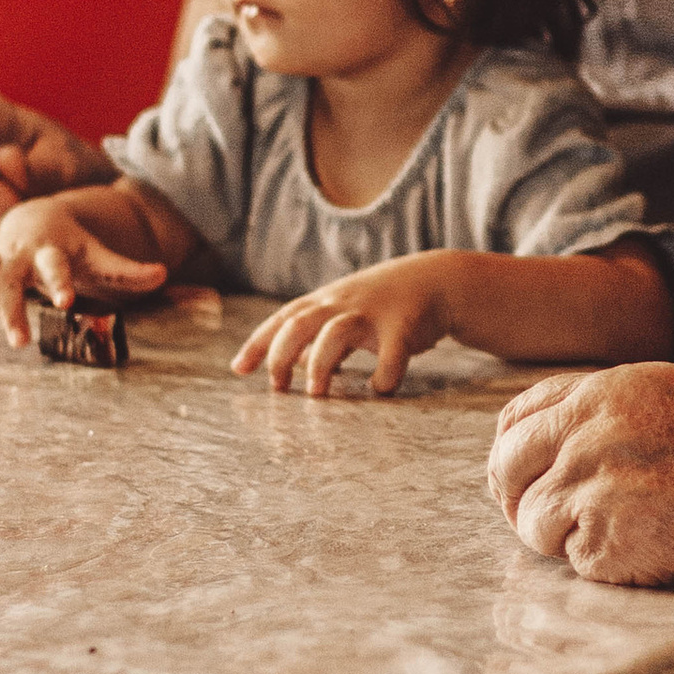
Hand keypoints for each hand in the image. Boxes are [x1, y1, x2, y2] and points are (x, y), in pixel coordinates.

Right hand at [0, 192, 186, 348]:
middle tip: (19, 341)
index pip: (56, 266)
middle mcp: (20, 251)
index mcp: (52, 250)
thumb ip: (126, 269)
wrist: (40, 216)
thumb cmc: (72, 245)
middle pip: (12, 277)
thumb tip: (162, 273)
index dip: (60, 281)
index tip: (67, 301)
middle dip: (12, 307)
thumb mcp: (98, 256)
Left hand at [233, 252, 457, 397]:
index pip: (282, 319)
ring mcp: (372, 314)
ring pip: (336, 332)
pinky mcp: (403, 327)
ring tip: (316, 393)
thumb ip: (315, 334)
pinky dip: (384, 375)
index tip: (238, 370)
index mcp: (324, 302)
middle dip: (281, 354)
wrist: (435, 280)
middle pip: (299, 322)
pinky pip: (392, 354)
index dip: (257, 344)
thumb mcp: (343, 310)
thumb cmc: (380, 302)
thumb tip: (289, 364)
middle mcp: (342, 304)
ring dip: (321, 363)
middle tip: (277, 388)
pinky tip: (379, 388)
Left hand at [486, 361, 673, 588]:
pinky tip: (655, 555)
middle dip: (519, 501)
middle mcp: (588, 430)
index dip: (515, 454)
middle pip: (504, 469)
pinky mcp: (606, 539)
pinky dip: (605, 569)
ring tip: (630, 538)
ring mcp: (592, 484)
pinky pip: (575, 563)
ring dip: (566, 540)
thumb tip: (562, 448)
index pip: (518, 417)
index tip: (528, 479)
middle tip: (552, 527)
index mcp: (608, 389)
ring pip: (533, 524)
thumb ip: (614, 414)